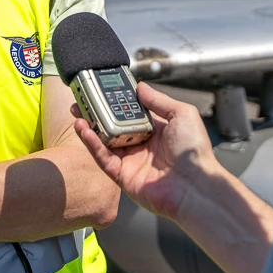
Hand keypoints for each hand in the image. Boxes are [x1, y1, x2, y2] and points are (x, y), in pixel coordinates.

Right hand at [74, 83, 220, 220]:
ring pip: (104, 141)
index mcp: (156, 130)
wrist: (195, 186)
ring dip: (90, 127)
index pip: (130, 112)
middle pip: (113, 126)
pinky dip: (92, 144)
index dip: (116, 102)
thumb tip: (141, 87)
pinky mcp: (123, 176)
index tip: (102, 90)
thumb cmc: (194, 152)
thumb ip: (158, 100)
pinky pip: (103, 158)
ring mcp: (131, 160)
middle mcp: (142, 144)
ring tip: (78, 113)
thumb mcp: (181, 114)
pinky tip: (85, 131)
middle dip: (97, 113)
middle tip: (82, 101)